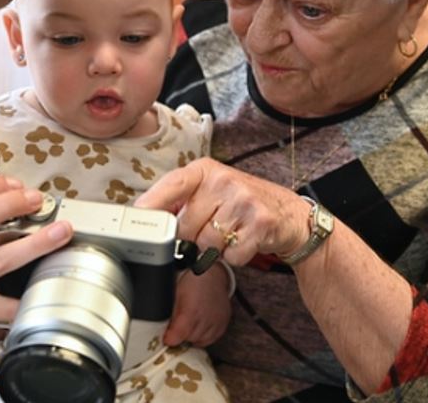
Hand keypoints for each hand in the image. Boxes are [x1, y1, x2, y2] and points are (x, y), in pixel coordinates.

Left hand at [135, 158, 311, 265]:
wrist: (290, 215)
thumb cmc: (242, 203)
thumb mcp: (211, 191)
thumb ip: (181, 200)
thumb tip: (146, 215)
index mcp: (205, 170)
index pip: (172, 185)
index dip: (152, 202)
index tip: (137, 214)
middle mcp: (223, 180)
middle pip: (186, 226)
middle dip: (193, 237)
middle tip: (212, 227)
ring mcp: (243, 200)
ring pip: (207, 244)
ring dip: (216, 248)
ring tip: (230, 232)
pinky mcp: (260, 223)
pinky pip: (230, 255)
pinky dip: (235, 256)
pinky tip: (245, 241)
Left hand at [163, 265, 232, 346]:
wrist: (213, 273)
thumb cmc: (193, 279)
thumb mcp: (174, 291)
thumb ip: (167, 310)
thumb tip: (158, 324)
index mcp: (191, 310)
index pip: (178, 335)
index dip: (170, 338)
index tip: (165, 337)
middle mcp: (205, 319)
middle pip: (188, 339)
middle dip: (180, 335)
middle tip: (175, 326)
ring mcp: (216, 323)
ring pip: (199, 341)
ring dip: (191, 336)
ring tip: (188, 324)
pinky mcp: (223, 324)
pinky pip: (211, 339)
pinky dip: (203, 336)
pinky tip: (198, 326)